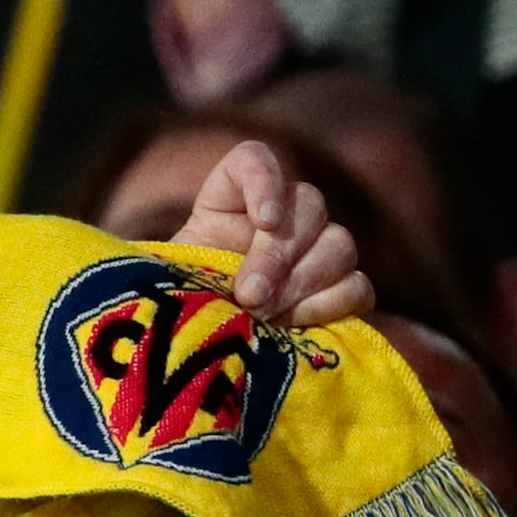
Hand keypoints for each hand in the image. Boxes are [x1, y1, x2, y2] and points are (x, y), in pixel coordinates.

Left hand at [167, 137, 371, 330]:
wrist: (198, 356)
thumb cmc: (173, 311)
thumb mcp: (163, 279)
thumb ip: (172, 260)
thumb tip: (159, 261)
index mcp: (229, 203)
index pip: (253, 160)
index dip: (265, 179)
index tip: (264, 219)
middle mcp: (279, 219)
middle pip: (309, 205)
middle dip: (277, 254)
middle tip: (251, 295)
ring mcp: (315, 253)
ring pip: (339, 243)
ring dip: (303, 282)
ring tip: (266, 316)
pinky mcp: (339, 292)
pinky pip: (357, 286)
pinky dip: (330, 305)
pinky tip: (295, 324)